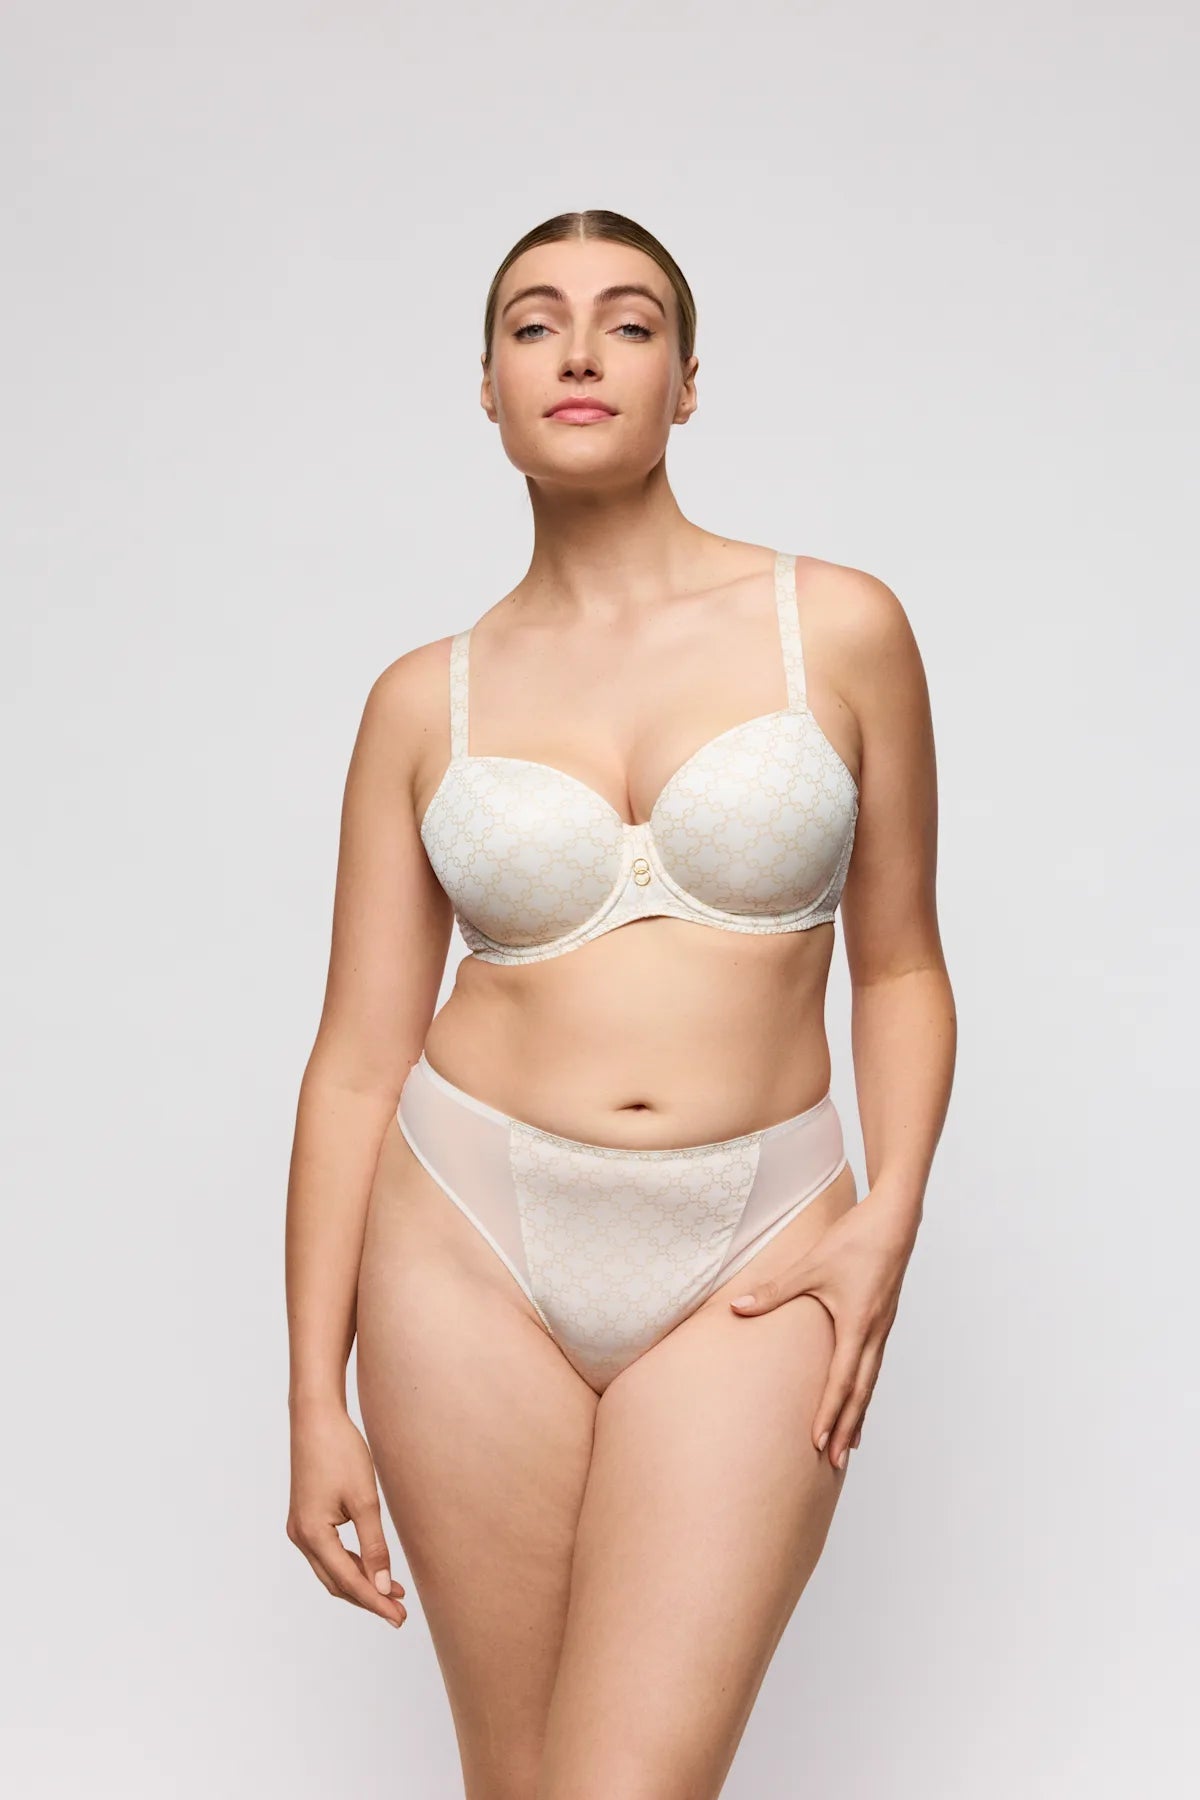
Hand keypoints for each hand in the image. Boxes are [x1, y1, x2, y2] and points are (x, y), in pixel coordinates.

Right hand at [287, 1398, 406, 1627]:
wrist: (316, 1418)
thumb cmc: (340, 1452)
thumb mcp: (364, 1500)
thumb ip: (374, 1546)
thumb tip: (383, 1586)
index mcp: (312, 1534)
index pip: (349, 1581)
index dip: (375, 1602)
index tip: (399, 1617)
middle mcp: (300, 1537)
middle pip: (337, 1582)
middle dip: (368, 1598)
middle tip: (399, 1612)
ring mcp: (299, 1528)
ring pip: (331, 1570)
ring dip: (360, 1582)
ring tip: (392, 1591)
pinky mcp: (305, 1518)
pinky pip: (327, 1554)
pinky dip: (349, 1564)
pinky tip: (371, 1564)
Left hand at [729, 1186, 919, 1470]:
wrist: (895, 1219)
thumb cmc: (855, 1240)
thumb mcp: (810, 1265)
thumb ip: (774, 1291)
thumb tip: (738, 1310)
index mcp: (857, 1325)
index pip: (842, 1381)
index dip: (831, 1414)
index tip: (820, 1444)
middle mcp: (874, 1333)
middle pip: (861, 1392)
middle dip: (847, 1428)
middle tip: (836, 1462)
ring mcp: (882, 1327)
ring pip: (870, 1381)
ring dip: (859, 1413)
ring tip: (849, 1443)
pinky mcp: (884, 1318)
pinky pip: (874, 1364)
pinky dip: (865, 1389)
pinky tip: (858, 1396)